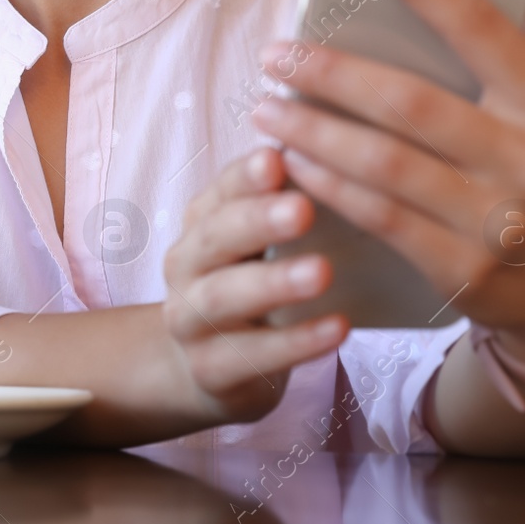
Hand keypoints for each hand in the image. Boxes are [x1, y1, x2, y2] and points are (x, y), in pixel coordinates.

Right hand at [162, 147, 347, 424]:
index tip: (277, 158)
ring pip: (224, 298)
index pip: (220, 191)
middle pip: (214, 239)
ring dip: (274, 283)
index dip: (245, 177)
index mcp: (201, 224)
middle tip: (302, 208)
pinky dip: (295, 343)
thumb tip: (332, 153)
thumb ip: (282, 205)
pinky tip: (338, 329)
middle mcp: (186, 267)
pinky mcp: (209, 371)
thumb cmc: (250, 287)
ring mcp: (191, 321)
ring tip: (322, 271)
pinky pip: (250, 357)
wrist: (208, 368)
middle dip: (256, 221)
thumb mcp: (256, 244)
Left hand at [249, 0, 524, 367]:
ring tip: (266, 105)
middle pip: (409, 103)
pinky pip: (379, 217)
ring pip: (383, 164)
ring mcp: (498, 220)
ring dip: (313, 131)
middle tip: (275, 53)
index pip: (480, 27)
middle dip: (331, 74)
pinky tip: (290, 161)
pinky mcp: (464, 270)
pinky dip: (328, 186)